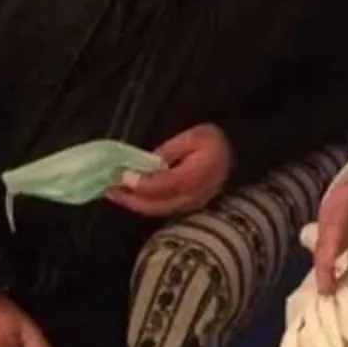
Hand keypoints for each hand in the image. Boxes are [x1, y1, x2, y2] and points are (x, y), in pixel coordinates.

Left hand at [105, 124, 231, 216]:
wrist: (240, 155)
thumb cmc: (215, 141)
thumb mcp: (193, 136)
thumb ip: (170, 150)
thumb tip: (147, 164)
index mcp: (197, 175)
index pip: (163, 185)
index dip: (139, 182)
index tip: (120, 175)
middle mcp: (193, 196)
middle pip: (156, 204)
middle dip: (129, 198)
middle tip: (107, 188)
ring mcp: (192, 204)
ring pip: (157, 210)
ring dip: (133, 203)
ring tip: (114, 192)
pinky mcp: (188, 207)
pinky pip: (162, 209)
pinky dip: (143, 204)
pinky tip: (131, 196)